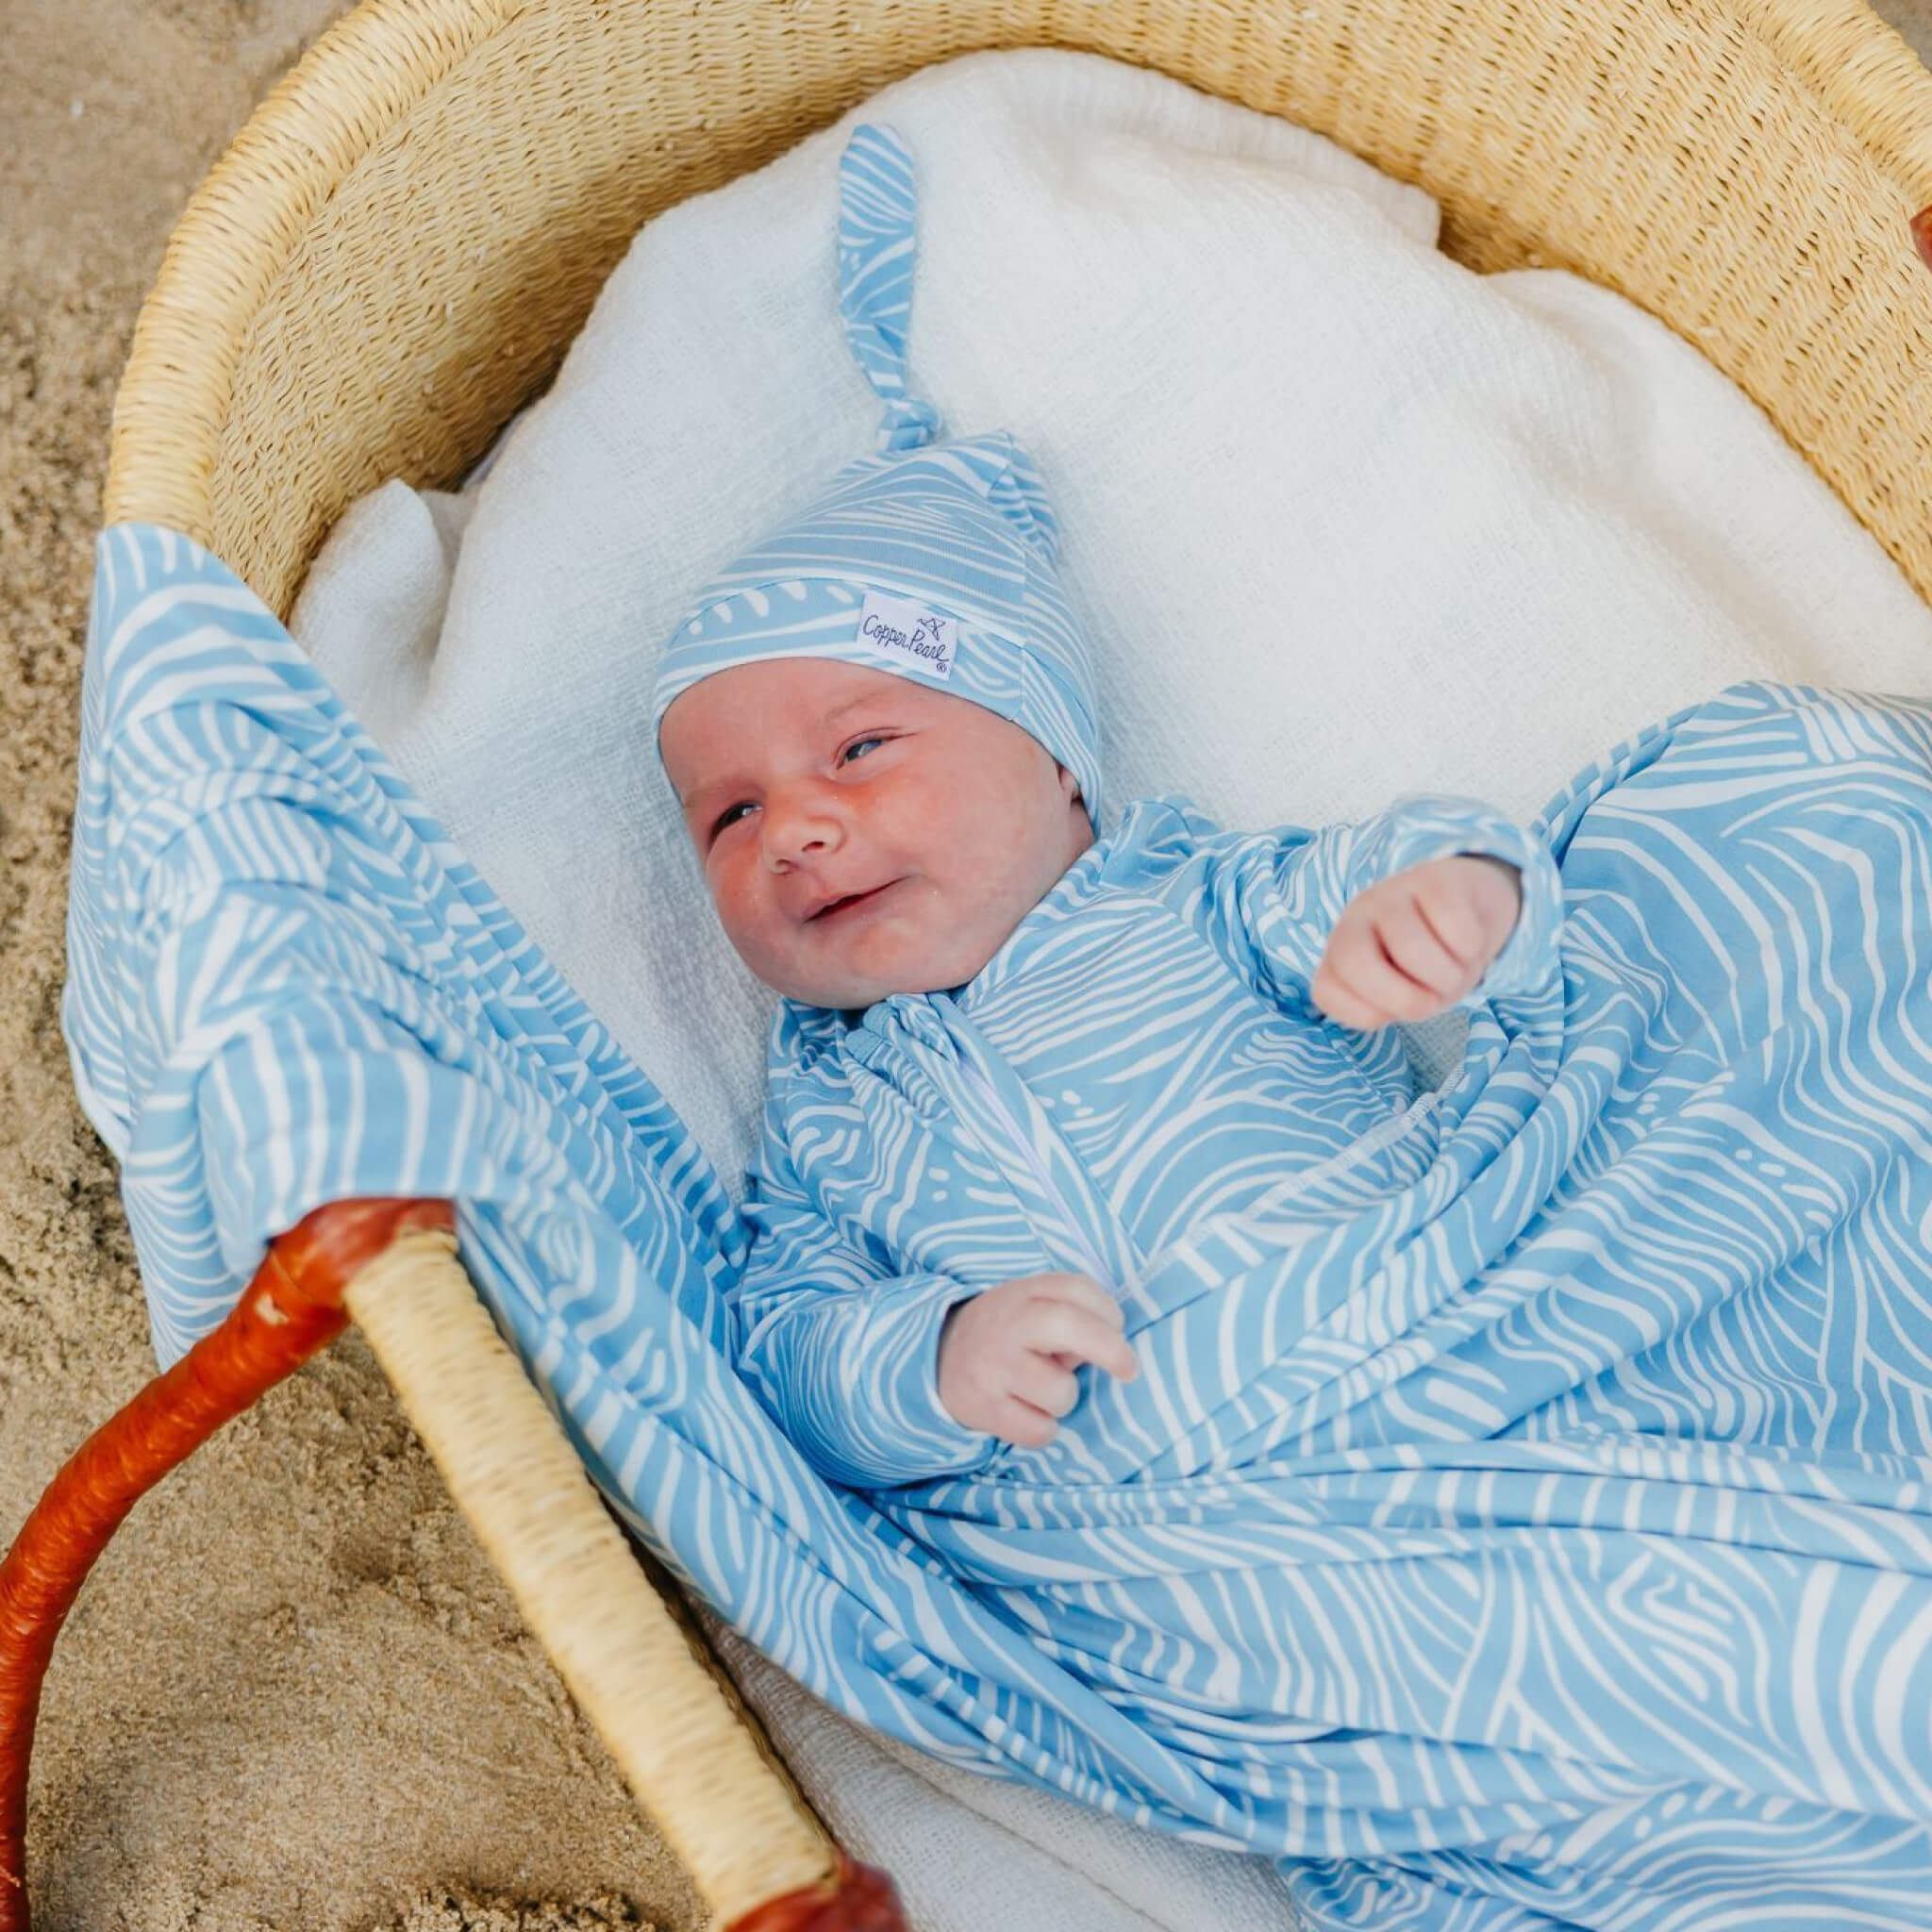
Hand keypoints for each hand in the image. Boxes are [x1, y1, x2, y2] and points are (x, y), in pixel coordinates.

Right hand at [937, 1272, 1138, 1448]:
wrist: (937, 1358)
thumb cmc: (1008, 1333)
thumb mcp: (1032, 1307)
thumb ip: (1071, 1316)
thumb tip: (1109, 1349)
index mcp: (1025, 1294)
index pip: (1077, 1290)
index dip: (1108, 1312)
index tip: (1116, 1329)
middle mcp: (1007, 1325)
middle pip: (1067, 1325)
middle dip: (1110, 1349)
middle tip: (1129, 1369)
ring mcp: (994, 1367)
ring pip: (1061, 1393)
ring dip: (1064, 1399)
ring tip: (1041, 1391)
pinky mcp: (984, 1408)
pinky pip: (1039, 1431)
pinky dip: (1042, 1429)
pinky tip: (1026, 1413)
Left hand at [1311, 854, 1521, 1029]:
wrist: (1476, 911)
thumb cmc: (1435, 963)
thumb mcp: (1410, 994)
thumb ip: (1393, 1004)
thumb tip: (1410, 1000)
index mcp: (1341, 951)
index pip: (1327, 991)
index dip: (1368, 1013)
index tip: (1396, 1013)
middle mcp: (1357, 917)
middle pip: (1354, 960)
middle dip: (1401, 998)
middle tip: (1433, 1003)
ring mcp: (1393, 893)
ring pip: (1409, 946)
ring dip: (1446, 977)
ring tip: (1456, 975)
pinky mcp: (1435, 878)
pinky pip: (1452, 924)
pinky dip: (1469, 950)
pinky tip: (1469, 946)